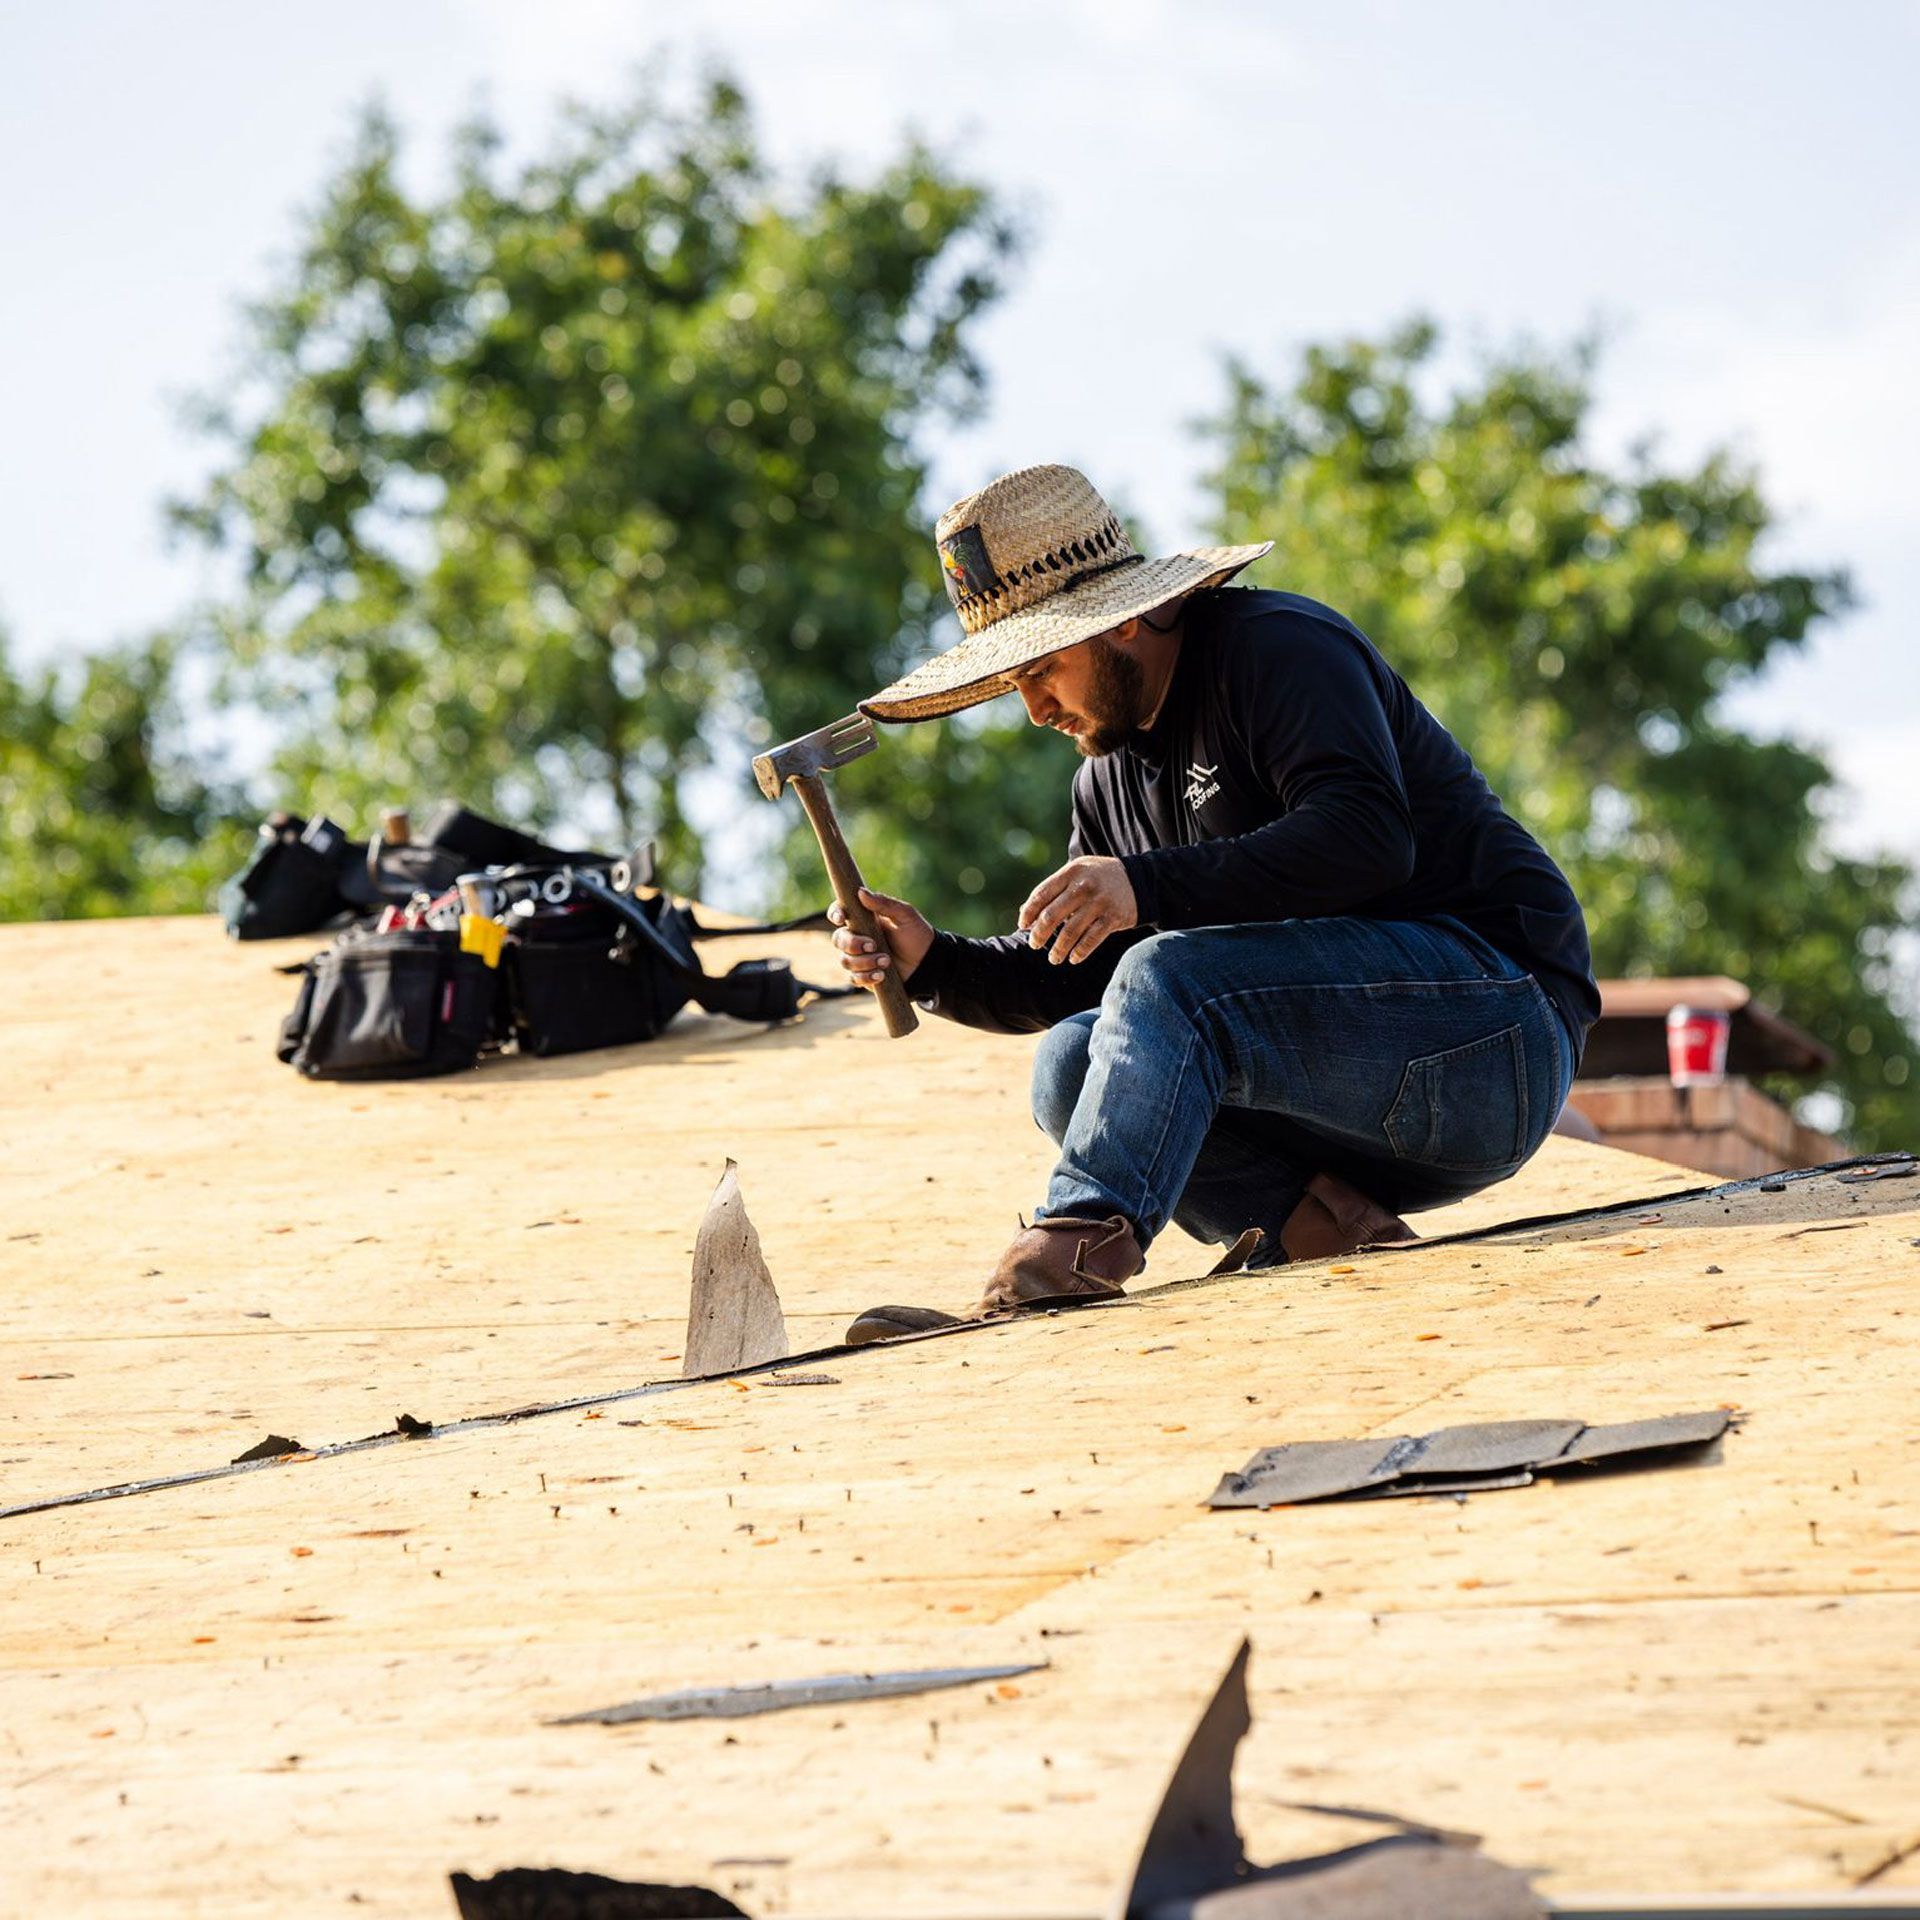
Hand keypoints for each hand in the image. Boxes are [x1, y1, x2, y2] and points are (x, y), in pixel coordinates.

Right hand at [828, 887, 933, 988]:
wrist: (928, 963)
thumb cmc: (917, 935)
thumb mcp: (905, 915)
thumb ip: (884, 903)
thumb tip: (861, 892)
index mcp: (865, 919)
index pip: (840, 912)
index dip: (836, 914)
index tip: (842, 918)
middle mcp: (858, 937)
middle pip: (838, 939)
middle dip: (853, 944)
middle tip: (874, 945)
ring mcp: (860, 957)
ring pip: (845, 960)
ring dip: (864, 962)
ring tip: (886, 962)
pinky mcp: (864, 975)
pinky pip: (854, 978)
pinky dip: (866, 977)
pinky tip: (881, 975)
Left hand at [1019, 855, 1136, 964]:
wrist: (1139, 879)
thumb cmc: (1098, 878)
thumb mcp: (1076, 873)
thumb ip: (1053, 889)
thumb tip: (1024, 912)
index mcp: (1071, 872)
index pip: (1041, 894)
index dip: (1029, 912)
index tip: (1023, 925)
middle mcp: (1084, 885)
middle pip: (1052, 914)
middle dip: (1039, 933)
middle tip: (1034, 944)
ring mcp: (1100, 902)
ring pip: (1070, 931)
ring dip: (1058, 948)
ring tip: (1053, 958)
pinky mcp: (1113, 918)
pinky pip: (1091, 940)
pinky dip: (1080, 952)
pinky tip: (1073, 958)